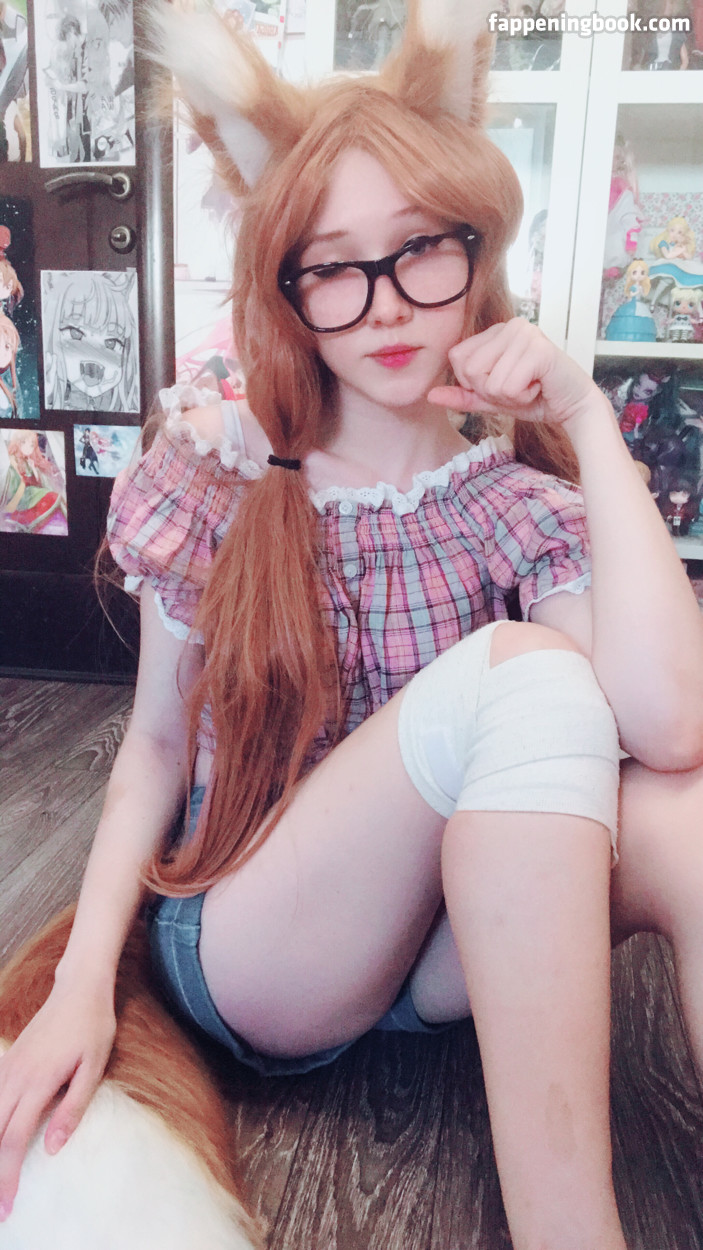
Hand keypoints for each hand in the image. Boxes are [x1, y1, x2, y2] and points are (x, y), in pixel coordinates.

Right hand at [0, 980, 115, 1216]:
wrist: (79, 989)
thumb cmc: (92, 1027)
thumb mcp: (93, 1067)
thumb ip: (73, 1108)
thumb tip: (52, 1149)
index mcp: (38, 1083)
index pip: (13, 1141)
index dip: (7, 1177)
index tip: (7, 1206)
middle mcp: (15, 1077)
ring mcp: (8, 1067)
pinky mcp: (8, 1060)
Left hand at [428, 318, 598, 428]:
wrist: (573, 407)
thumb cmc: (535, 398)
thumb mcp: (492, 399)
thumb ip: (464, 396)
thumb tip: (431, 395)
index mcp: (496, 331)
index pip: (457, 358)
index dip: (473, 383)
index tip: (502, 384)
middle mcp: (511, 325)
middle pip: (470, 370)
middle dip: (491, 391)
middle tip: (518, 388)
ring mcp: (526, 334)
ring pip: (489, 381)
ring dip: (509, 397)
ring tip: (530, 387)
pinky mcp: (540, 350)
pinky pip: (508, 386)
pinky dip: (522, 398)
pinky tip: (539, 388)